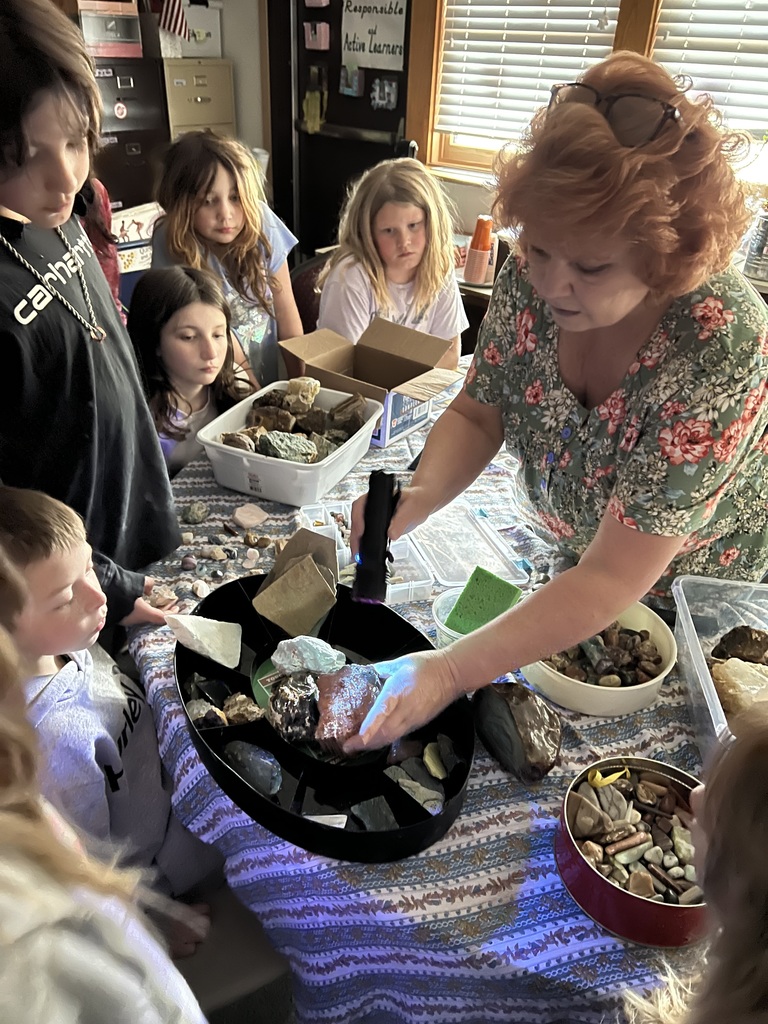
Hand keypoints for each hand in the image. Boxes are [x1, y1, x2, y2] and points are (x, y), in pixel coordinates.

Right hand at [120, 577, 177, 626]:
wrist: (99, 589)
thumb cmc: (120, 587)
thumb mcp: (138, 582)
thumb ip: (148, 584)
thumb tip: (151, 586)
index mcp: (142, 613)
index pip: (162, 618)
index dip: (171, 613)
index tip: (177, 607)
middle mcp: (135, 619)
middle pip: (154, 619)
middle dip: (163, 611)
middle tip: (170, 604)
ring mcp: (126, 620)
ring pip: (144, 617)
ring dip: (152, 610)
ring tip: (158, 602)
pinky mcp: (119, 617)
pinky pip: (135, 615)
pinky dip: (143, 610)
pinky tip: (143, 603)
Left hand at [343, 649, 464, 751]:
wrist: (452, 674)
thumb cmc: (427, 665)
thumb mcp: (400, 663)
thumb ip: (382, 669)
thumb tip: (369, 672)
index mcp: (398, 691)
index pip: (382, 713)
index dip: (369, 728)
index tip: (357, 739)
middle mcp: (405, 709)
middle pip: (385, 733)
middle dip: (366, 743)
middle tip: (349, 747)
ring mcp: (413, 719)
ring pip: (392, 737)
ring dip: (375, 743)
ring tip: (358, 746)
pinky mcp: (419, 722)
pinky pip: (399, 735)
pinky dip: (386, 739)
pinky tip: (377, 739)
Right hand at [350, 484, 435, 555]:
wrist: (421, 502)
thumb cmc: (416, 500)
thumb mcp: (410, 509)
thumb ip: (401, 520)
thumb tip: (392, 533)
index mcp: (376, 497)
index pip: (360, 507)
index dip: (358, 521)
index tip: (360, 533)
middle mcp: (371, 505)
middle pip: (356, 520)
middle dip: (355, 537)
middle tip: (357, 552)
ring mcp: (372, 515)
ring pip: (359, 528)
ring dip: (357, 542)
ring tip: (358, 556)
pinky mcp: (376, 525)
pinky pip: (366, 534)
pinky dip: (364, 544)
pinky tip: (364, 553)